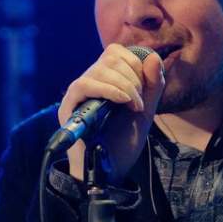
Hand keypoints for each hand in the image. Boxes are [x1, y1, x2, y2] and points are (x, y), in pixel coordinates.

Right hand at [58, 44, 164, 183]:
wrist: (112, 169)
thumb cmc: (124, 142)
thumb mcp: (146, 111)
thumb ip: (153, 85)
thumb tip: (152, 56)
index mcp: (105, 80)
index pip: (116, 52)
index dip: (135, 64)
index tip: (144, 91)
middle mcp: (90, 82)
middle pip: (111, 57)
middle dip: (134, 78)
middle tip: (139, 103)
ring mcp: (78, 93)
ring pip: (101, 68)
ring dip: (126, 86)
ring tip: (134, 108)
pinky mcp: (69, 106)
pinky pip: (85, 84)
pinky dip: (109, 89)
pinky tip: (123, 102)